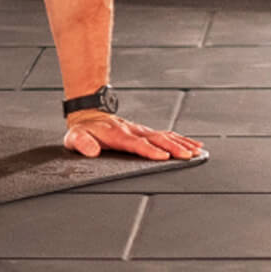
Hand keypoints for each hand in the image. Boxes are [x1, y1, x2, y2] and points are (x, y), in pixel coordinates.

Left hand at [63, 110, 206, 160]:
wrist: (88, 114)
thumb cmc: (83, 130)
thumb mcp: (74, 137)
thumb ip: (82, 143)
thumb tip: (91, 150)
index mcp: (117, 135)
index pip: (137, 144)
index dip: (150, 150)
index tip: (163, 156)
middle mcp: (133, 131)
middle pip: (157, 139)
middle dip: (174, 148)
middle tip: (188, 156)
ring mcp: (141, 130)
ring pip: (165, 136)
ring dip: (181, 144)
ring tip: (196, 151)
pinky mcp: (146, 132)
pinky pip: (166, 135)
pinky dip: (181, 139)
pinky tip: (194, 145)